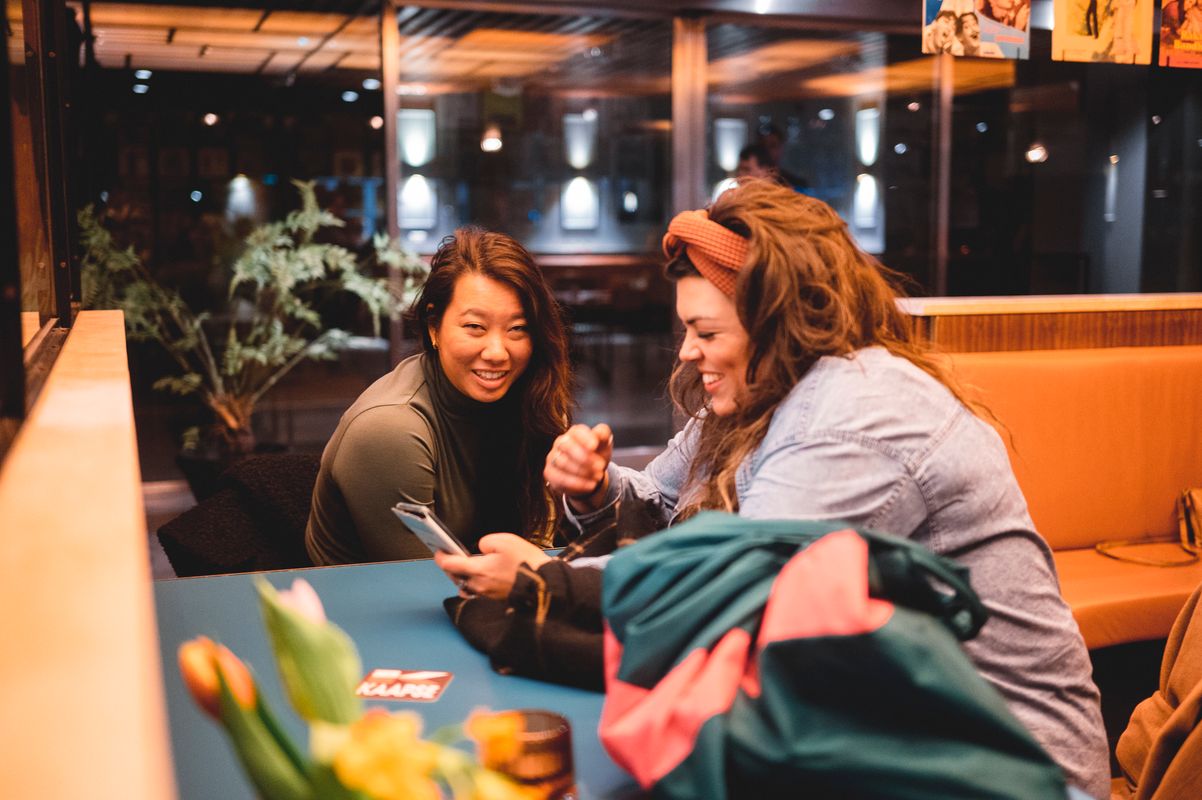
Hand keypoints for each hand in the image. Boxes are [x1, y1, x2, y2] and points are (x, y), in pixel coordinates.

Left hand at [433, 533, 550, 599]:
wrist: (545, 584)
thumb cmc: (527, 563)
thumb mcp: (506, 540)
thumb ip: (487, 542)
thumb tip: (481, 549)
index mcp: (478, 570)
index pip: (450, 564)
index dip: (441, 556)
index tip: (438, 550)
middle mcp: (479, 585)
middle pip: (456, 576)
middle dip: (451, 566)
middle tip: (451, 556)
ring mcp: (487, 594)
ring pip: (467, 584)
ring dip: (463, 575)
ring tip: (465, 564)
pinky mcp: (496, 598)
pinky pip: (478, 590)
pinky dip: (475, 582)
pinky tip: (481, 575)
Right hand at [544, 423, 613, 512]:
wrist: (590, 474)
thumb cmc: (597, 454)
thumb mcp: (604, 444)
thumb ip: (603, 434)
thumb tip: (599, 432)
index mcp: (575, 432)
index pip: (577, 432)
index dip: (585, 438)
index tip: (594, 446)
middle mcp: (560, 442)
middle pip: (567, 446)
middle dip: (584, 457)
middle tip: (600, 466)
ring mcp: (552, 457)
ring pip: (564, 463)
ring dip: (583, 472)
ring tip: (598, 477)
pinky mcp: (549, 472)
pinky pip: (560, 478)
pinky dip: (577, 483)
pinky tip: (590, 485)